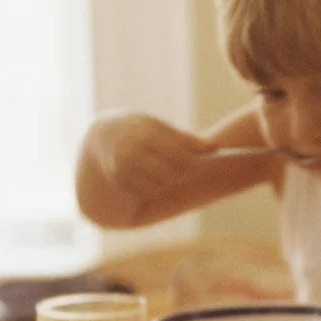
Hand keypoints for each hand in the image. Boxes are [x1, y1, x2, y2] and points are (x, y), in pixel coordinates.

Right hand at [83, 111, 214, 199]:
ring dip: (165, 182)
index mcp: (147, 133)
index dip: (192, 162)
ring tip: (165, 171)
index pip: (178, 155)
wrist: (104, 134)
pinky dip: (151, 188)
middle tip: (183, 170)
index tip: (200, 164)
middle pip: (169, 175)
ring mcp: (122, 166)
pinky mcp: (117, 179)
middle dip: (180, 174)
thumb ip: (188, 140)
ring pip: (158, 186)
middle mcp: (132, 150)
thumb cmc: (144, 131)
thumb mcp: (163, 129)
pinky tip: (150, 178)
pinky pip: (145, 192)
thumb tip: (215, 148)